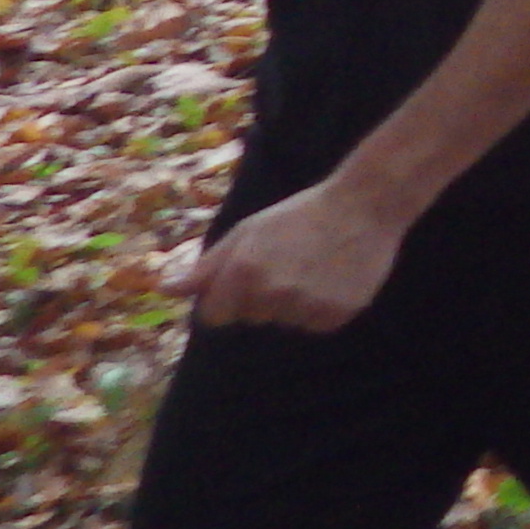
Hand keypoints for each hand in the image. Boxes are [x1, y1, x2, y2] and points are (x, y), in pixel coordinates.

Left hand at [187, 181, 407, 332]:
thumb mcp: (247, 232)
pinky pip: (315, 323)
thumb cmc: (299, 215)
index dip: (227, 297)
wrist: (364, 205)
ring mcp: (306, 306)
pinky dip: (322, 307)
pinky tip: (333, 278)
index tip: (249, 277)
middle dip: (263, 297)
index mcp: (244, 271)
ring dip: (294, 303)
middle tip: (290, 261)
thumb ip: (206, 267)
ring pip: (285, 322)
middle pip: (251, 317)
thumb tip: (165, 289)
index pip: (214, 315)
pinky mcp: (336, 314)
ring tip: (315, 267)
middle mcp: (272, 292)